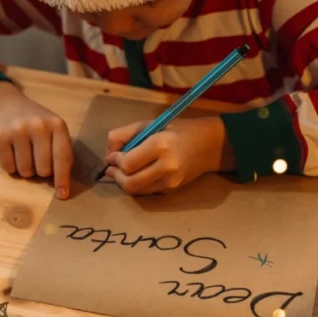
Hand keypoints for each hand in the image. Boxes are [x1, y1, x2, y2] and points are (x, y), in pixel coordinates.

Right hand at [0, 81, 72, 198]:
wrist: (5, 104)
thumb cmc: (35, 123)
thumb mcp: (54, 129)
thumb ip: (61, 151)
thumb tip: (62, 182)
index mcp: (57, 125)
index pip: (62, 157)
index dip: (62, 179)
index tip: (62, 195)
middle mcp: (38, 126)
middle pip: (43, 169)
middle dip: (41, 171)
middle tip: (37, 159)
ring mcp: (18, 131)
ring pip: (25, 171)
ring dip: (25, 170)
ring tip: (24, 154)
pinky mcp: (0, 137)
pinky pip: (8, 168)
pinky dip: (11, 167)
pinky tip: (11, 152)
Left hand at [104, 116, 233, 194]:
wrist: (209, 145)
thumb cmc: (177, 130)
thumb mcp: (150, 124)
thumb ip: (124, 134)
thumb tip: (108, 153)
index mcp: (160, 145)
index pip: (128, 163)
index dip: (114, 161)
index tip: (113, 155)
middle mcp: (167, 166)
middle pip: (130, 183)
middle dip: (116, 176)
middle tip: (112, 168)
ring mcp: (171, 181)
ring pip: (136, 191)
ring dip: (124, 183)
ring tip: (121, 172)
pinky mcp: (173, 190)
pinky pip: (147, 192)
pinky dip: (137, 185)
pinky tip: (137, 174)